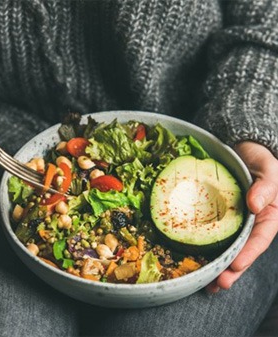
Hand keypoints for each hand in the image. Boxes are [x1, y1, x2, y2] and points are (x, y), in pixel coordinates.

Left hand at [207, 141, 277, 292]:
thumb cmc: (260, 161)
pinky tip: (193, 258)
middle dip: (230, 269)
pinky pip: (210, 232)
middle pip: (241, 250)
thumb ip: (267, 186)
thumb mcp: (269, 169)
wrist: (242, 151)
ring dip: (217, 265)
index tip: (235, 266)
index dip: (248, 254)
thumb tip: (255, 205)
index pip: (259, 239)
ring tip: (205, 283)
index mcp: (267, 216)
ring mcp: (232, 221)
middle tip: (217, 284)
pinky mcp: (217, 216)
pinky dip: (203, 246)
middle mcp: (249, 223)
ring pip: (226, 247)